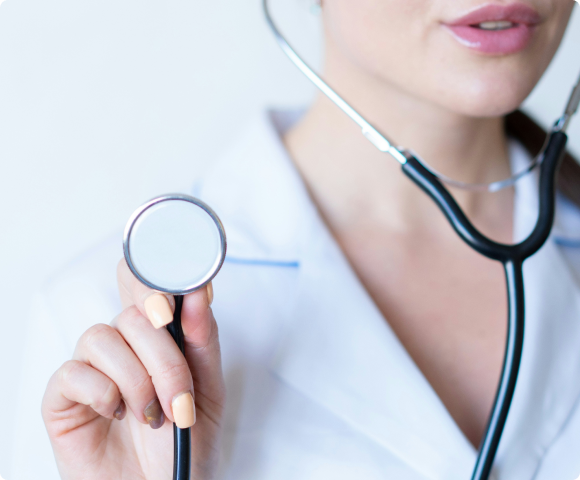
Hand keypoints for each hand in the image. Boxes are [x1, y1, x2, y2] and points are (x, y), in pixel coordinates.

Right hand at [42, 259, 224, 479]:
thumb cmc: (187, 443)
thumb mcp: (209, 388)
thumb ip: (203, 338)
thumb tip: (199, 291)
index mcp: (158, 337)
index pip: (144, 284)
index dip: (152, 277)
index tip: (175, 299)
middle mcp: (123, 346)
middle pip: (131, 312)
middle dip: (163, 355)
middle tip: (179, 396)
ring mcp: (91, 370)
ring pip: (101, 336)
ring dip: (137, 379)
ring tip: (153, 416)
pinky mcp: (63, 399)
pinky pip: (73, 372)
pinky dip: (104, 393)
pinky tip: (118, 415)